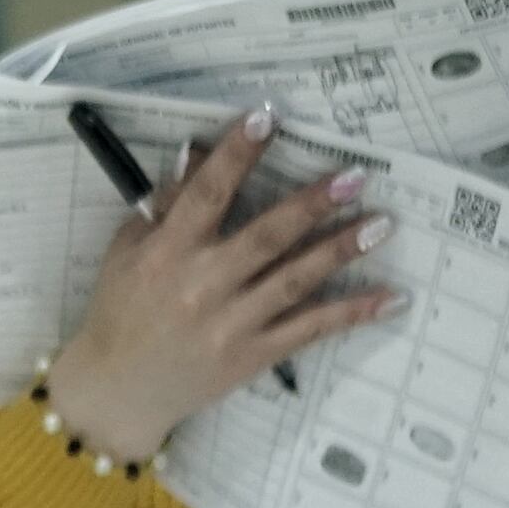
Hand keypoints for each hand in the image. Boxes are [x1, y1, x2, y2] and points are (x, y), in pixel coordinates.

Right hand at [37, 108, 397, 463]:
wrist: (119, 389)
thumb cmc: (121, 309)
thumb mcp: (128, 250)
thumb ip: (167, 204)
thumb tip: (198, 152)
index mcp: (168, 252)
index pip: (207, 195)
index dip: (236, 155)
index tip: (266, 118)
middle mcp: (204, 286)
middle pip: (266, 237)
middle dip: (312, 205)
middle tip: (354, 176)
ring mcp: (233, 324)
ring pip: (295, 281)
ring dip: (340, 251)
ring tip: (382, 224)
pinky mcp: (254, 356)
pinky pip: (309, 330)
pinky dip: (350, 313)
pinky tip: (389, 297)